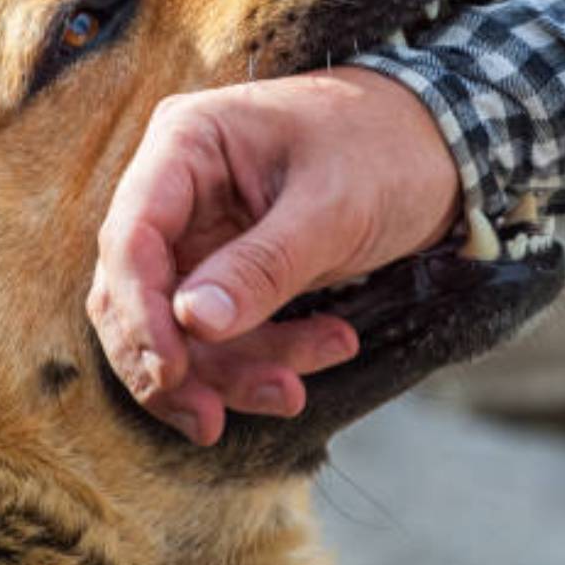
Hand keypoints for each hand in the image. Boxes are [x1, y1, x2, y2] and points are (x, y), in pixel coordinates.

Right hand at [86, 67, 459, 444]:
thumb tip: (191, 324)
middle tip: (211, 420)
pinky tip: (326, 348)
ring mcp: (200, 231)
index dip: (140, 313)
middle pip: (136, 291)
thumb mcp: (333, 206)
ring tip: (295, 391)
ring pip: (178, 326)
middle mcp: (178, 188)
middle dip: (176, 363)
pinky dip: (262, 357)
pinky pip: (223, 331)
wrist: (434, 146)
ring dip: (229, 371)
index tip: (173, 374)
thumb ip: (263, 265)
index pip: (130, 236)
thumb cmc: (384, 148)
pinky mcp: (228, 268)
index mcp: (187, 144)